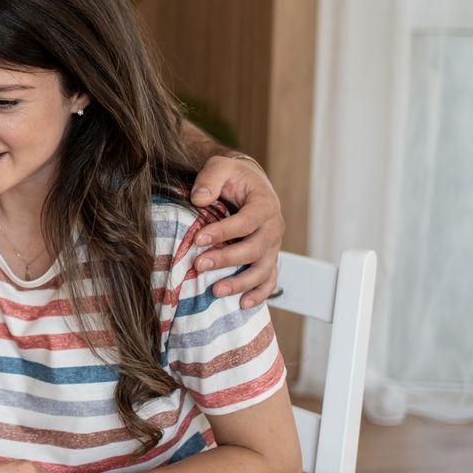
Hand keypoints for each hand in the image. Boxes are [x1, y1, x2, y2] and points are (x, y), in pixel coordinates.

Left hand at [189, 154, 282, 308]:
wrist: (249, 184)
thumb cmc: (232, 176)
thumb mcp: (220, 167)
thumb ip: (210, 179)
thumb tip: (199, 199)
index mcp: (264, 205)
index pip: (246, 222)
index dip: (223, 232)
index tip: (199, 239)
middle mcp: (273, 228)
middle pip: (254, 249)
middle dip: (227, 259)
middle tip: (199, 265)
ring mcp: (273, 246)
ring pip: (263, 270)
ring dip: (241, 283)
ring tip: (216, 291)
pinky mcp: (268, 258)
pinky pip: (269, 280)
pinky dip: (259, 294)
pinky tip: (243, 304)